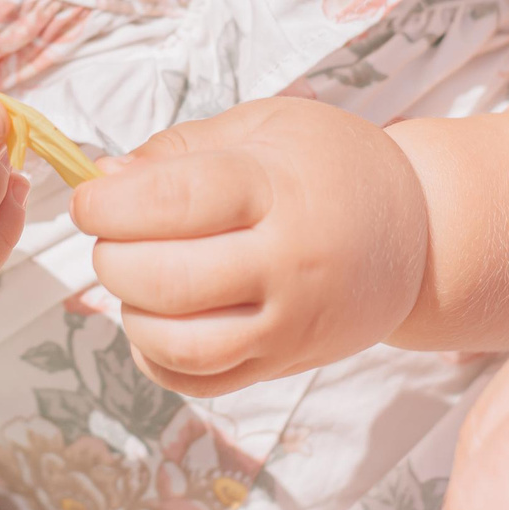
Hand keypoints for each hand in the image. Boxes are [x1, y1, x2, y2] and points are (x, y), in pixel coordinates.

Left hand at [72, 97, 429, 395]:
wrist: (420, 232)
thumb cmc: (334, 168)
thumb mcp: (265, 127)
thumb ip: (180, 149)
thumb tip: (105, 178)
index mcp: (280, 189)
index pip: (173, 200)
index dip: (110, 203)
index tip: (88, 199)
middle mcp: (289, 263)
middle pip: (167, 278)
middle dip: (112, 257)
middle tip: (110, 236)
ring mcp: (291, 324)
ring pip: (179, 344)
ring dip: (131, 312)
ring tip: (135, 278)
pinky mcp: (286, 364)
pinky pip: (200, 383)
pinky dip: (156, 359)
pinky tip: (157, 320)